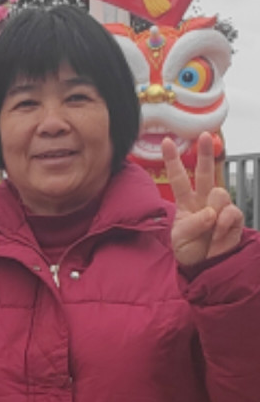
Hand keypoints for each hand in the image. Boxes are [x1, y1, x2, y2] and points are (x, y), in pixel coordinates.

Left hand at [162, 131, 243, 265]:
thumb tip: (211, 212)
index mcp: (186, 202)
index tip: (167, 142)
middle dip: (205, 153)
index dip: (173, 160)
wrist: (204, 266)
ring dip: (213, 212)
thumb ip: (193, 223)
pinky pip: (230, 213)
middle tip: (204, 135)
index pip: (179, 178)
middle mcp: (203, 201)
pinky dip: (223, 225)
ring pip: (219, 193)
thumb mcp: (181, 237)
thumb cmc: (188, 250)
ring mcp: (220, 208)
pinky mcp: (234, 218)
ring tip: (209, 230)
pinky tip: (218, 235)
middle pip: (205, 173)